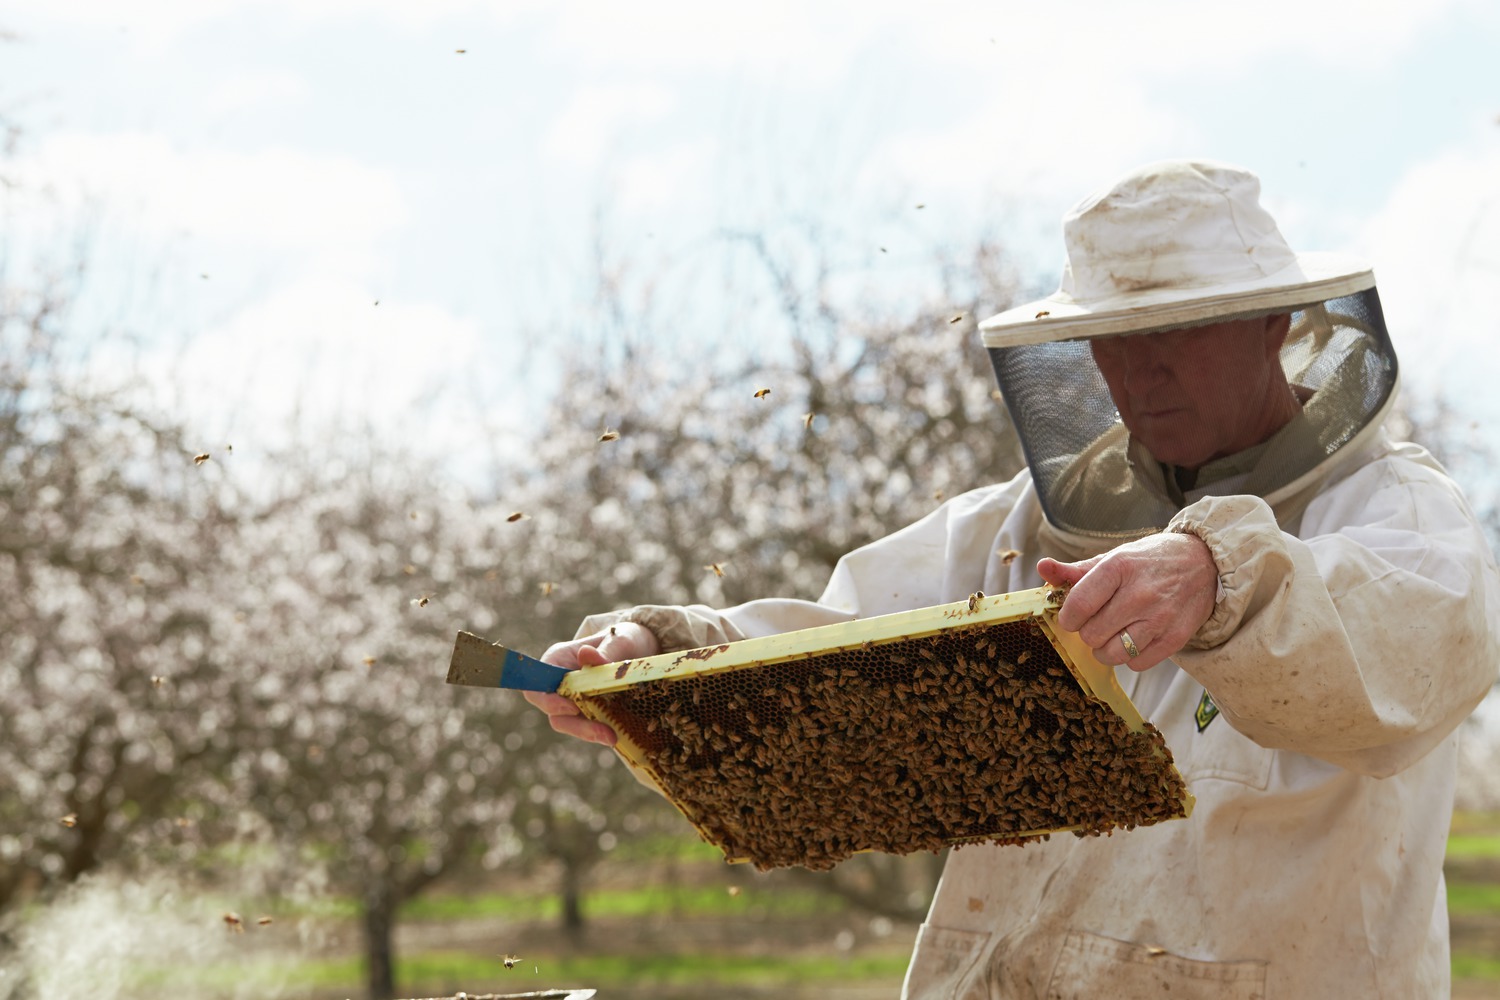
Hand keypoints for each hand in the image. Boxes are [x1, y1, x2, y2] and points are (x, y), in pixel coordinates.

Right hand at [522, 622, 659, 745]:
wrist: (641, 649)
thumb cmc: (625, 639)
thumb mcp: (621, 641)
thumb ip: (605, 651)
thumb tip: (586, 655)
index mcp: (558, 659)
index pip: (537, 683)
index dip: (548, 699)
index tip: (572, 706)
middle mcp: (560, 682)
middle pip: (553, 710)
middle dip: (576, 725)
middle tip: (603, 733)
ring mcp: (573, 699)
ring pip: (569, 723)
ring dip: (588, 733)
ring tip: (612, 737)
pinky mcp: (588, 711)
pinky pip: (587, 727)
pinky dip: (599, 733)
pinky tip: (617, 735)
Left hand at [1037, 532, 1217, 671]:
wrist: (1204, 563)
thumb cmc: (1149, 561)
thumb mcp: (1114, 557)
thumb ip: (1076, 569)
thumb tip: (1042, 567)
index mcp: (1119, 568)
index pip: (1078, 606)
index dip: (1068, 617)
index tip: (1072, 617)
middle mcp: (1140, 593)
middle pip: (1092, 634)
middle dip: (1087, 632)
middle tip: (1097, 622)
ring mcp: (1160, 618)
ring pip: (1112, 654)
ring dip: (1105, 649)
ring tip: (1112, 633)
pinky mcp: (1176, 638)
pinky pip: (1137, 663)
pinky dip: (1130, 656)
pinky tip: (1134, 638)